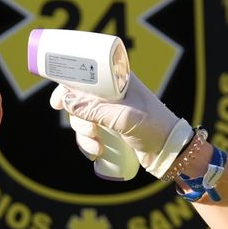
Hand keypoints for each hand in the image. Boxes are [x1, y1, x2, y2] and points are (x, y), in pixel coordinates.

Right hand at [49, 77, 193, 178]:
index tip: (56, 103)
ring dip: (84, 135)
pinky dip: (88, 144)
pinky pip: (88, 134)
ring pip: (81, 120)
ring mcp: (110, 111)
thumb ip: (95, 109)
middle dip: (78, 119)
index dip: (67, 86)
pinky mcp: (110, 129)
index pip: (85, 75)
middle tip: (90, 131)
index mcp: (118, 80)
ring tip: (98, 146)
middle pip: (78, 100)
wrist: (170, 151)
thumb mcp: (124, 117)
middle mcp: (112, 93)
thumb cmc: (154, 127)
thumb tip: (66, 102)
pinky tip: (97, 153)